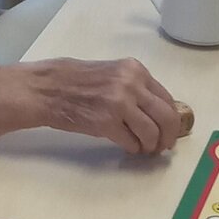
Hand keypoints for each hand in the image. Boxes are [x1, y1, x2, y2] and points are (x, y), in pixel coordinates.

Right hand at [27, 57, 182, 155]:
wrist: (47, 88)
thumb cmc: (76, 81)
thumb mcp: (112, 74)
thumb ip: (135, 88)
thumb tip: (157, 112)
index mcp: (135, 69)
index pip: (167, 98)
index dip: (171, 119)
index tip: (169, 131)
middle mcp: (131, 84)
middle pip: (167, 117)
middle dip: (169, 136)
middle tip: (163, 146)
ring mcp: (119, 103)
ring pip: (152, 133)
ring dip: (151, 145)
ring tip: (143, 148)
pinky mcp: (107, 123)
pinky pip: (131, 142)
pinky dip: (133, 148)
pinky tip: (128, 146)